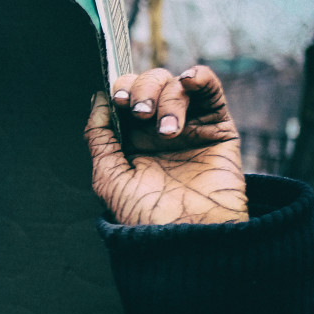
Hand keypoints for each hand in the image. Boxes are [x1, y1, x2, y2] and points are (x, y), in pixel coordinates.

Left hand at [85, 65, 248, 225]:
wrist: (188, 236)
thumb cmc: (145, 216)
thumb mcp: (108, 177)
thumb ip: (99, 137)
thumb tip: (96, 99)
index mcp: (130, 141)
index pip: (123, 97)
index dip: (119, 90)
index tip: (116, 101)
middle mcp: (158, 131)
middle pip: (147, 84)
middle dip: (140, 91)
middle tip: (140, 115)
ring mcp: (189, 127)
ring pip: (175, 85)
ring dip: (167, 99)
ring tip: (168, 131)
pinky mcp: (218, 129)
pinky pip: (211, 91)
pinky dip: (200, 78)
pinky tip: (189, 81)